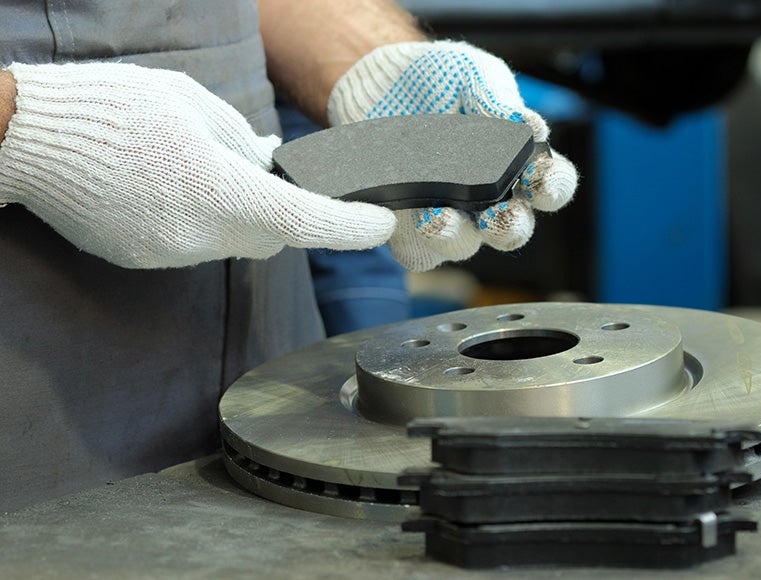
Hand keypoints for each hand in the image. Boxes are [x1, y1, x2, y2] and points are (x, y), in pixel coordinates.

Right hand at [0, 62, 394, 268]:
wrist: (24, 140)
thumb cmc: (109, 107)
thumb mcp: (192, 104)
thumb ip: (244, 142)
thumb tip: (272, 165)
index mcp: (217, 190)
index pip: (304, 221)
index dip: (351, 228)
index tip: (379, 225)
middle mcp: (198, 235)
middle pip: (274, 236)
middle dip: (285, 210)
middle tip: (270, 173)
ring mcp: (170, 253)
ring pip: (235, 241)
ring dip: (239, 212)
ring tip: (202, 169)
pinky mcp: (146, 258)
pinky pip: (197, 244)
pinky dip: (203, 220)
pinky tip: (173, 187)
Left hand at [328, 40, 577, 270]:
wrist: (377, 84)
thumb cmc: (437, 79)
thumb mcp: (472, 75)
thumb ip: (497, 98)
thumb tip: (529, 126)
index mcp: (519, 164)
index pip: (551, 185)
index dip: (552, 185)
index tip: (538, 174)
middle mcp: (491, 201)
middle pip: (514, 229)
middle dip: (509, 227)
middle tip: (498, 216)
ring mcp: (451, 218)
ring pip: (464, 245)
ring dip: (455, 236)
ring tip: (438, 217)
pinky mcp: (410, 231)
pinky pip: (417, 253)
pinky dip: (414, 244)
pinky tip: (401, 221)